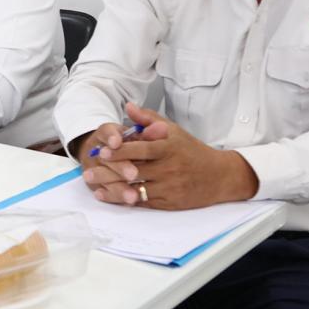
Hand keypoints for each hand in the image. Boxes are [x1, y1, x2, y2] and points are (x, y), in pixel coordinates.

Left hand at [77, 102, 257, 209]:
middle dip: (110, 172)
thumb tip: (128, 106)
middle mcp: (169, 168)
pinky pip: (143, 202)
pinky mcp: (169, 202)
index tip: (103, 151)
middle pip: (135, 171)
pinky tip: (108, 196)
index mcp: (169, 148)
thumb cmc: (192, 151)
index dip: (121, 151)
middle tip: (89, 171)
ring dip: (113, 188)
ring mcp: (169, 187)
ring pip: (136, 189)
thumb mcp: (173, 131)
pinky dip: (124, 199)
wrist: (219, 176)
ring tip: (94, 186)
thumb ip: (148, 119)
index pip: (142, 149)